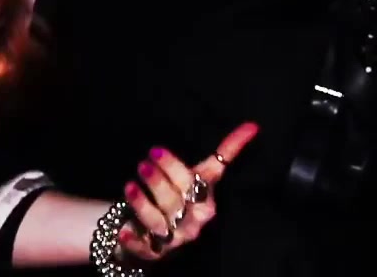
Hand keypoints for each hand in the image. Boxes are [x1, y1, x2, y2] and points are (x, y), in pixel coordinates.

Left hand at [116, 122, 257, 261]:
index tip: (156, 150)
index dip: (173, 166)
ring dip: (143, 205)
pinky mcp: (156, 250)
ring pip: (158, 221)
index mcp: (207, 200)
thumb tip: (253, 126)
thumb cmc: (186, 196)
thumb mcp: (203, 175)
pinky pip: (144, 247)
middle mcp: (193, 220)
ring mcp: (175, 237)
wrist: (171, 231)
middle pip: (175, 199)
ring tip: (130, 186)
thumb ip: (226, 152)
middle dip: (157, 180)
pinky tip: (123, 231)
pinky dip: (134, 241)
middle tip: (143, 163)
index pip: (193, 181)